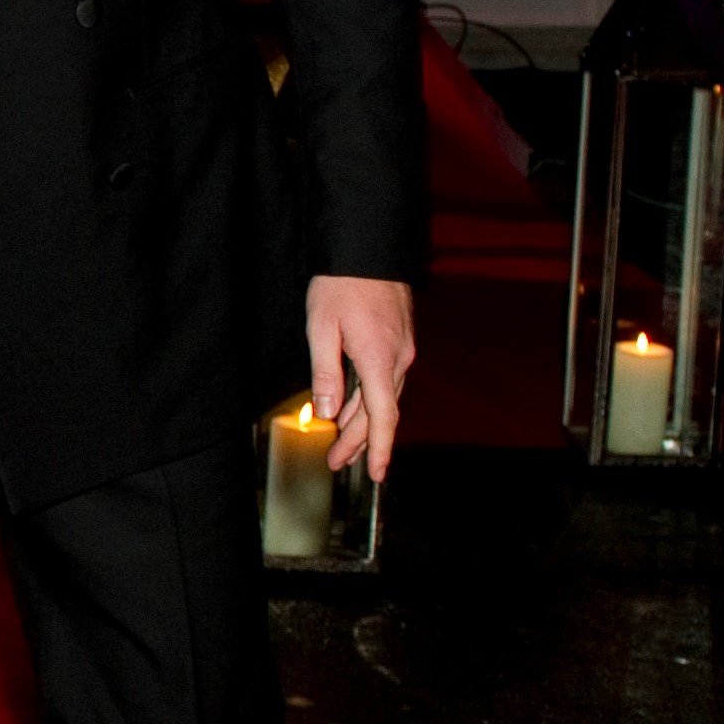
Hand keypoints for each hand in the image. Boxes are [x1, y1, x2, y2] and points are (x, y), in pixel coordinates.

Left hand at [307, 274, 413, 482]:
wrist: (367, 248)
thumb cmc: (340, 285)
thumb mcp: (321, 328)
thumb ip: (326, 373)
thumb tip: (328, 413)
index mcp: (378, 359)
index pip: (382, 417)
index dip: (379, 449)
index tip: (377, 475)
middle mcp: (398, 358)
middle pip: (380, 412)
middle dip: (358, 441)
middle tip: (336, 463)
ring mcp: (402, 349)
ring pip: (382, 397)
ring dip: (361, 422)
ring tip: (339, 445)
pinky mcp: (399, 340)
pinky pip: (384, 379)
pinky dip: (367, 399)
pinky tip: (350, 409)